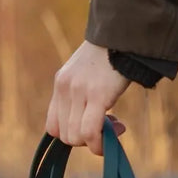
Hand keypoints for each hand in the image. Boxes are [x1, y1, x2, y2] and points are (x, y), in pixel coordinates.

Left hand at [47, 41, 129, 156]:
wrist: (124, 33)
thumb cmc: (111, 55)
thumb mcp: (86, 73)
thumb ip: (81, 94)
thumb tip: (89, 122)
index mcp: (61, 84)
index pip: (52, 127)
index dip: (72, 135)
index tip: (92, 128)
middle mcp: (65, 89)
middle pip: (64, 136)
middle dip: (86, 141)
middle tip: (109, 127)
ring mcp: (79, 92)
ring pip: (76, 138)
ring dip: (96, 141)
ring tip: (116, 126)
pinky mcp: (97, 94)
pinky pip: (90, 132)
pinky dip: (100, 143)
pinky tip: (117, 132)